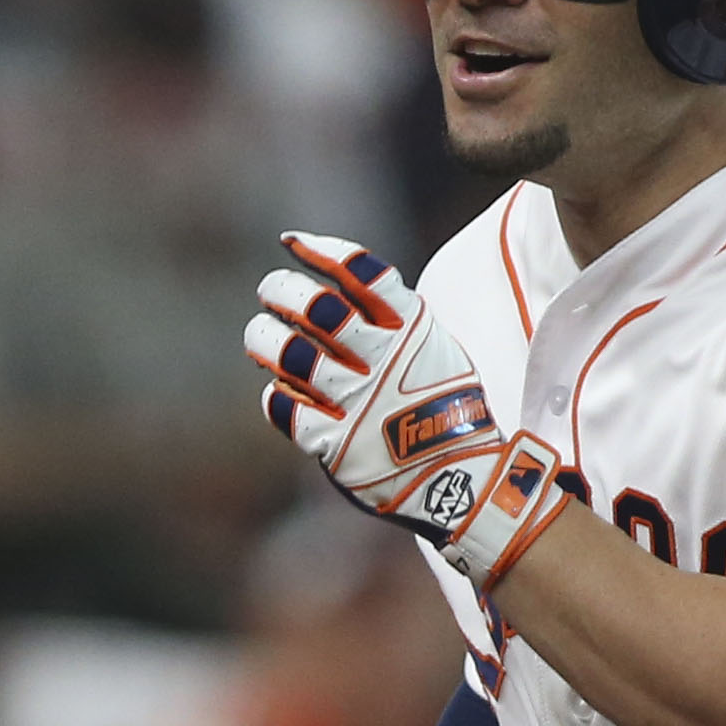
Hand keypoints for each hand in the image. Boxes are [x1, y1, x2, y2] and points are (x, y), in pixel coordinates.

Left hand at [250, 234, 576, 588]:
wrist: (465, 481)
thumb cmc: (444, 408)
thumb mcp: (433, 349)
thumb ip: (392, 320)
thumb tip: (333, 288)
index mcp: (412, 329)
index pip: (361, 273)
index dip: (322, 252)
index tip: (292, 243)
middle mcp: (383, 360)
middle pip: (317, 309)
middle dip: (282, 290)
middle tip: (271, 290)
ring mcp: (357, 403)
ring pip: (290, 354)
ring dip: (265, 337)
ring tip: (260, 335)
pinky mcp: (336, 445)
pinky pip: (286, 408)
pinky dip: (278, 395)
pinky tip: (282, 391)